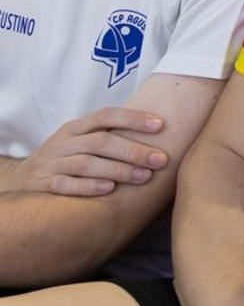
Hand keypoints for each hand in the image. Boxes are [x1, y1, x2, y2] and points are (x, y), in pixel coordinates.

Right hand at [5, 108, 167, 196]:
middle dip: (134, 150)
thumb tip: (159, 132)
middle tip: (161, 160)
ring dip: (118, 170)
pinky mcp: (43, 185)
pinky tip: (110, 189)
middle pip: (101, 142)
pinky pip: (66, 184)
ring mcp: (52, 163)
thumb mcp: (81, 141)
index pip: (106, 115)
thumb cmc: (66, 159)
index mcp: (75, 127)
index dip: (133, 118)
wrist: (21, 181)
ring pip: (87, 163)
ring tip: (144, 176)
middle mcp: (64, 142)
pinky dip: (88, 186)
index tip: (161, 125)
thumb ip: (109, 136)